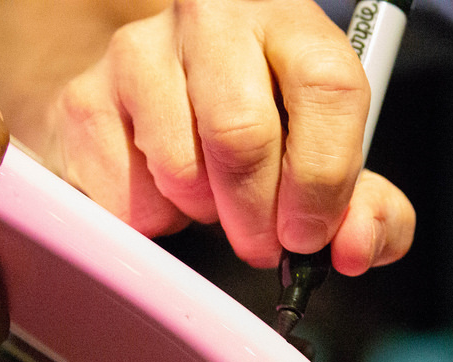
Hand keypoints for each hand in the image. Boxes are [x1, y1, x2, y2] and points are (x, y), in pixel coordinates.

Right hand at [0, 0, 413, 272]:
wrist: (161, 104)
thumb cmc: (260, 133)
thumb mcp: (328, 161)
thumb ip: (367, 209)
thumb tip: (357, 248)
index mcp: (290, 22)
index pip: (328, 90)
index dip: (324, 179)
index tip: (310, 232)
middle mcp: (213, 17)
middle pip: (241, 135)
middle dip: (258, 216)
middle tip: (263, 244)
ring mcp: (139, 51)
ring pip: (180, 169)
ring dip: (204, 215)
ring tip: (213, 202)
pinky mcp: (85, 99)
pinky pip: (126, 196)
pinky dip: (154, 221)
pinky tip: (166, 193)